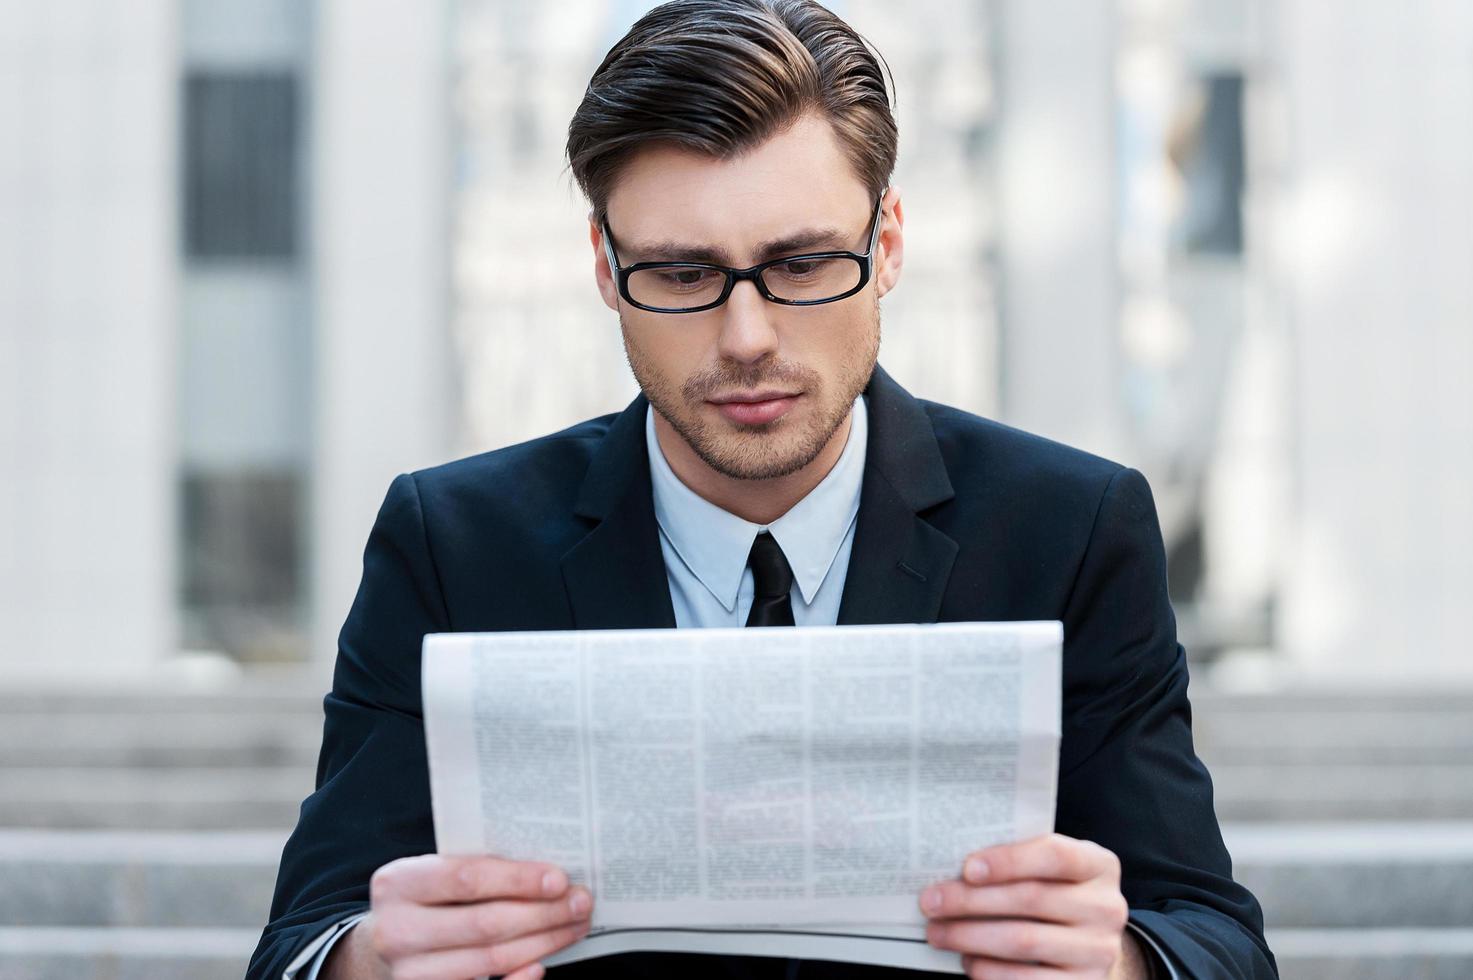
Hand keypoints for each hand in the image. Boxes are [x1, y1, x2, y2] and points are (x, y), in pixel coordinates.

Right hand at [336, 854, 592, 979]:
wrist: (381, 946)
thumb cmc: (424, 900)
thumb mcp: (433, 874)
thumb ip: (475, 869)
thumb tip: (548, 875)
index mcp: (398, 884)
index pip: (467, 878)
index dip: (517, 880)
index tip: (560, 879)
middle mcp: (396, 931)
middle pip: (485, 923)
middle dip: (542, 913)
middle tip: (581, 902)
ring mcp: (408, 973)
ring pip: (490, 958)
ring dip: (542, 942)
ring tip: (574, 925)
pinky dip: (517, 978)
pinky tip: (541, 963)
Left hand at [918, 833, 1138, 978]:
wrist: (1089, 944)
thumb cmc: (1055, 893)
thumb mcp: (1049, 869)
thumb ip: (1017, 861)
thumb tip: (954, 869)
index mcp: (1098, 865)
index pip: (1055, 855)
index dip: (1009, 860)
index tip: (966, 868)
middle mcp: (1106, 907)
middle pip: (1031, 899)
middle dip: (972, 901)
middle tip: (931, 902)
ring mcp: (1098, 950)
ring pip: (1024, 940)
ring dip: (971, 936)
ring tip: (937, 932)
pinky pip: (1028, 979)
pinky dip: (990, 971)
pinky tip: (968, 961)